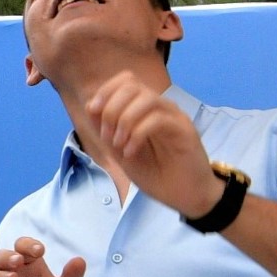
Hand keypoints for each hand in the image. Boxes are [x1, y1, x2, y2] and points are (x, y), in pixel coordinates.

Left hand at [82, 71, 217, 218]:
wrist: (186, 196)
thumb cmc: (156, 174)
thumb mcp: (120, 152)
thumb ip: (106, 130)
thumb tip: (91, 106)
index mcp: (145, 109)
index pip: (125, 80)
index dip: (105, 91)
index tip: (92, 113)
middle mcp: (161, 107)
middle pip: (133, 84)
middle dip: (111, 108)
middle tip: (106, 136)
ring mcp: (174, 117)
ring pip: (147, 98)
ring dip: (124, 120)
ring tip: (119, 145)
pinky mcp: (185, 130)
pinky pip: (158, 119)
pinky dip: (138, 134)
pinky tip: (131, 152)